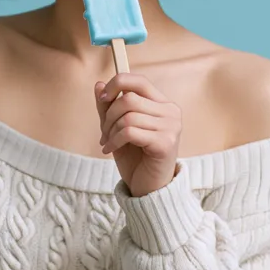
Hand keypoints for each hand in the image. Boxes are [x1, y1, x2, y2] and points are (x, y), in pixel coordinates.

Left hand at [94, 73, 181, 196]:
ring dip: (110, 131)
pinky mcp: (165, 143)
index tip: (102, 98)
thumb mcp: (117, 127)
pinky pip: (130, 132)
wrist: (148, 188)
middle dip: (109, 115)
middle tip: (104, 132)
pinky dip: (114, 141)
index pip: (139, 81)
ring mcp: (171, 127)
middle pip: (129, 99)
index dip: (117, 84)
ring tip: (107, 142)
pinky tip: (110, 150)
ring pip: (128, 116)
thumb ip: (109, 106)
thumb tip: (98, 85)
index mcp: (162, 103)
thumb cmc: (135, 157)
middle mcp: (171, 111)